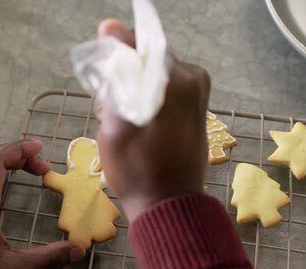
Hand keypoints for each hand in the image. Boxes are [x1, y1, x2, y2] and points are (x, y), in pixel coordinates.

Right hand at [95, 19, 210, 220]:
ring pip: (154, 76)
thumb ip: (115, 71)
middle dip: (125, 80)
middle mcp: (194, 79)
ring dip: (135, 93)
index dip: (115, 61)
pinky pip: (166, 90)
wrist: (168, 205)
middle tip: (113, 112)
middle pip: (147, 61)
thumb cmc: (137, 168)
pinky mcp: (197, 107)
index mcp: (175, 79)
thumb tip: (109, 25)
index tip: (106, 85)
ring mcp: (199, 93)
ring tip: (125, 125)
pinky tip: (138, 128)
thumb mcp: (116, 120)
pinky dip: (148, 102)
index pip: (139, 46)